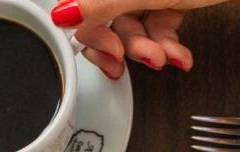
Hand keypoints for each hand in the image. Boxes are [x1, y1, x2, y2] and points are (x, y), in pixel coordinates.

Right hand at [49, 0, 239, 78]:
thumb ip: (99, 2)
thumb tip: (61, 14)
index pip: (84, 1)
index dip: (92, 29)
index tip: (109, 50)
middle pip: (109, 15)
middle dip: (128, 43)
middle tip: (143, 57)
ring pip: (135, 24)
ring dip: (150, 48)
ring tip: (167, 57)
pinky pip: (159, 24)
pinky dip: (167, 44)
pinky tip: (178, 55)